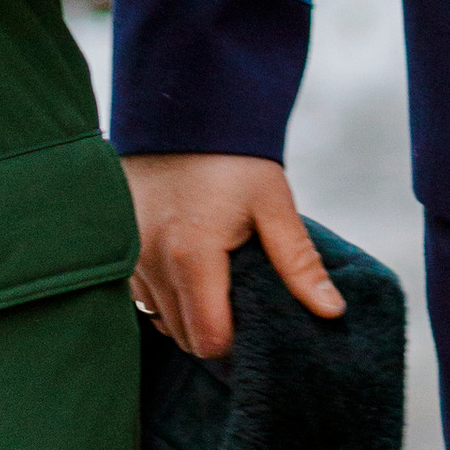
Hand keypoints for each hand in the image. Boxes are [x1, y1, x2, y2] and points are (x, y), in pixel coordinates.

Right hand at [123, 151, 346, 362]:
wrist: (182, 107)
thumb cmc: (233, 156)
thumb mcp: (273, 203)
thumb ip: (298, 262)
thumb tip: (331, 311)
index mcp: (191, 255)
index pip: (209, 339)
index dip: (237, 342)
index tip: (256, 320)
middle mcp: (151, 261)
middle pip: (184, 336)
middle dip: (214, 331)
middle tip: (241, 302)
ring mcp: (129, 255)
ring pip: (160, 319)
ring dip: (187, 314)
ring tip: (216, 283)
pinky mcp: (118, 245)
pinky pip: (140, 295)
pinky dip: (165, 296)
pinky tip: (188, 271)